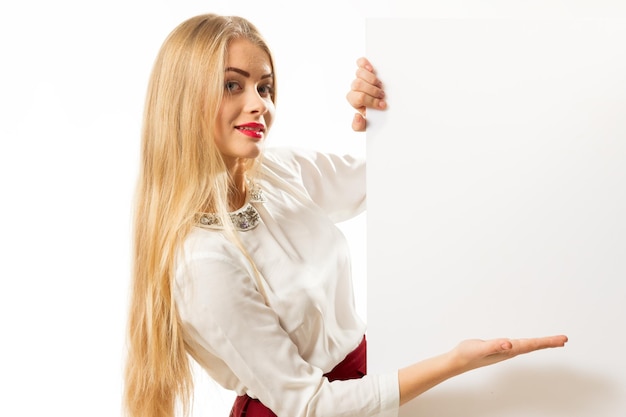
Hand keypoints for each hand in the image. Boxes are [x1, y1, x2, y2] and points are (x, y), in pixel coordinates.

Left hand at [346, 57, 386, 131]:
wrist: (380, 110)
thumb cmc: (374, 116)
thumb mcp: (367, 126)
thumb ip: (359, 126)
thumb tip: (356, 116)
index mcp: (355, 101)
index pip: (359, 98)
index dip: (371, 101)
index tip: (382, 105)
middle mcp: (355, 90)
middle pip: (358, 85)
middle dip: (373, 91)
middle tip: (382, 95)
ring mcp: (359, 79)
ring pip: (359, 73)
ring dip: (372, 79)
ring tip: (380, 86)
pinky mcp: (364, 70)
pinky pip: (360, 63)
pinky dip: (364, 64)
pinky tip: (371, 69)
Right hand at [451, 334, 568, 372]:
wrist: (458, 361)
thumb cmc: (468, 354)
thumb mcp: (480, 348)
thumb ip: (494, 345)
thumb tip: (509, 343)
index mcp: (508, 350)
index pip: (532, 345)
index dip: (547, 342)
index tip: (562, 340)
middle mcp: (509, 351)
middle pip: (534, 346)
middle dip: (549, 343)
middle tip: (564, 339)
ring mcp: (506, 351)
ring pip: (528, 346)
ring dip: (541, 343)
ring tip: (553, 341)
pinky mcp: (500, 348)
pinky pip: (520, 345)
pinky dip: (530, 343)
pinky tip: (529, 343)